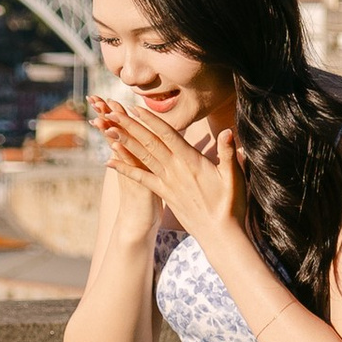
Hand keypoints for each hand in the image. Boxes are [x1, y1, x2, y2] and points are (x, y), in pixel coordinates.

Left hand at [98, 101, 242, 250]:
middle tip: (112, 112)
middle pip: (149, 143)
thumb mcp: (233, 176)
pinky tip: (109, 162)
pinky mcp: (163, 193)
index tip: (136, 108)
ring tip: (108, 130)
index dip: (151, 120)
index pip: (168, 135)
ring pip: (142, 157)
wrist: (219, 234)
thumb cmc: (231, 204)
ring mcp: (167, 182)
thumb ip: (228, 152)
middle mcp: (175, 169)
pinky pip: (140, 178)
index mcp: (191, 161)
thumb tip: (227, 131)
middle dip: (130, 126)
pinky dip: (124, 169)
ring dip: (124, 142)